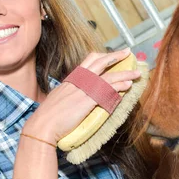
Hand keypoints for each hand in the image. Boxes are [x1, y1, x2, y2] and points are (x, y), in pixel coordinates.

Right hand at [22, 48, 140, 142]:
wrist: (42, 126)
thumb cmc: (49, 115)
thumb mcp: (59, 98)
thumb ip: (70, 93)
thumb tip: (79, 95)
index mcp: (72, 79)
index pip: (89, 61)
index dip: (103, 56)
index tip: (113, 54)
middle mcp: (78, 81)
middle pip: (100, 63)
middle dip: (116, 56)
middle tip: (128, 52)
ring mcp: (83, 90)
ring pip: (108, 77)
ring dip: (124, 74)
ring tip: (136, 73)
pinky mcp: (87, 101)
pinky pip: (107, 91)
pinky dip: (118, 87)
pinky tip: (127, 86)